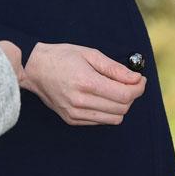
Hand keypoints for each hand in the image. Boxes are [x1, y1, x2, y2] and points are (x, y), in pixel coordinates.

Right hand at [22, 42, 146, 125]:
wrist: (33, 69)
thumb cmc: (62, 57)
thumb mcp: (90, 54)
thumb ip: (115, 68)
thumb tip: (136, 78)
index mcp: (86, 83)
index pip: (124, 95)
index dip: (138, 88)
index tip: (141, 79)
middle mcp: (81, 102)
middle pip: (122, 108)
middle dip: (132, 95)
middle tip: (130, 82)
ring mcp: (75, 113)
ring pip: (114, 118)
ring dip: (121, 105)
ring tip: (115, 90)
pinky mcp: (72, 119)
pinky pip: (101, 121)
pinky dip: (108, 111)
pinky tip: (102, 97)